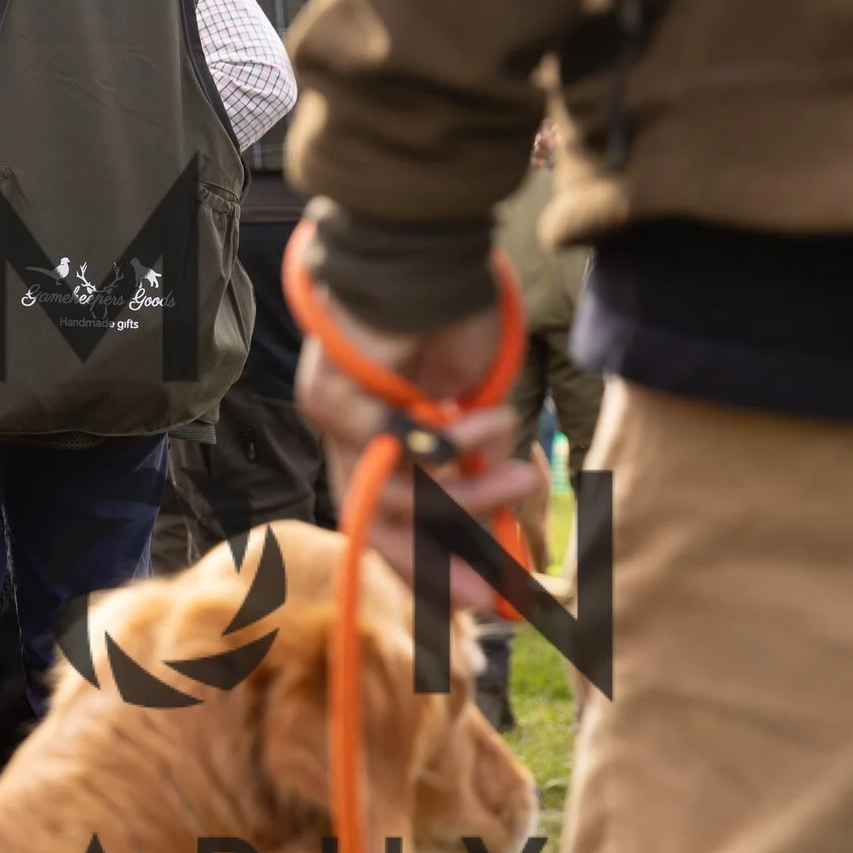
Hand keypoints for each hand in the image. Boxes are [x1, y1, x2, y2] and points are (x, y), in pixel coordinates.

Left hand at [294, 287, 544, 611]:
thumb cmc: (452, 320)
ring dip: (466, 499)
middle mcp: (345, 435)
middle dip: (436, 567)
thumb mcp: (475, 407)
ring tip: (519, 477)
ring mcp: (334, 417)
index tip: (477, 602)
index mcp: (373, 440)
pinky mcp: (335, 393)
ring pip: (393, 494)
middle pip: (377, 524)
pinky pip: (395, 446)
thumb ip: (476, 462)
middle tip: (490, 598)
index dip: (427, 567)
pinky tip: (481, 420)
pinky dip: (451, 443)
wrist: (426, 250)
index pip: (387, 522)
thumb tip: (506, 518)